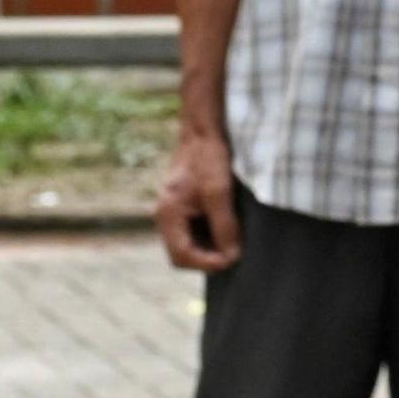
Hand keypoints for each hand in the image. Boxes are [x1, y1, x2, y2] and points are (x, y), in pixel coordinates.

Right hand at [155, 131, 240, 271]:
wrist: (202, 134)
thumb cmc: (208, 160)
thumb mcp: (219, 193)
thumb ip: (224, 226)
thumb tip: (231, 256)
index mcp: (167, 216)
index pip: (181, 256)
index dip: (206, 263)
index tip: (231, 260)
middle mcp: (165, 218)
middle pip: (181, 254)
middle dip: (206, 259)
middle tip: (234, 255)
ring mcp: (172, 213)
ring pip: (187, 244)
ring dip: (209, 249)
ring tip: (232, 244)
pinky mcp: (182, 207)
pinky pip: (192, 232)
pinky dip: (208, 236)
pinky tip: (227, 231)